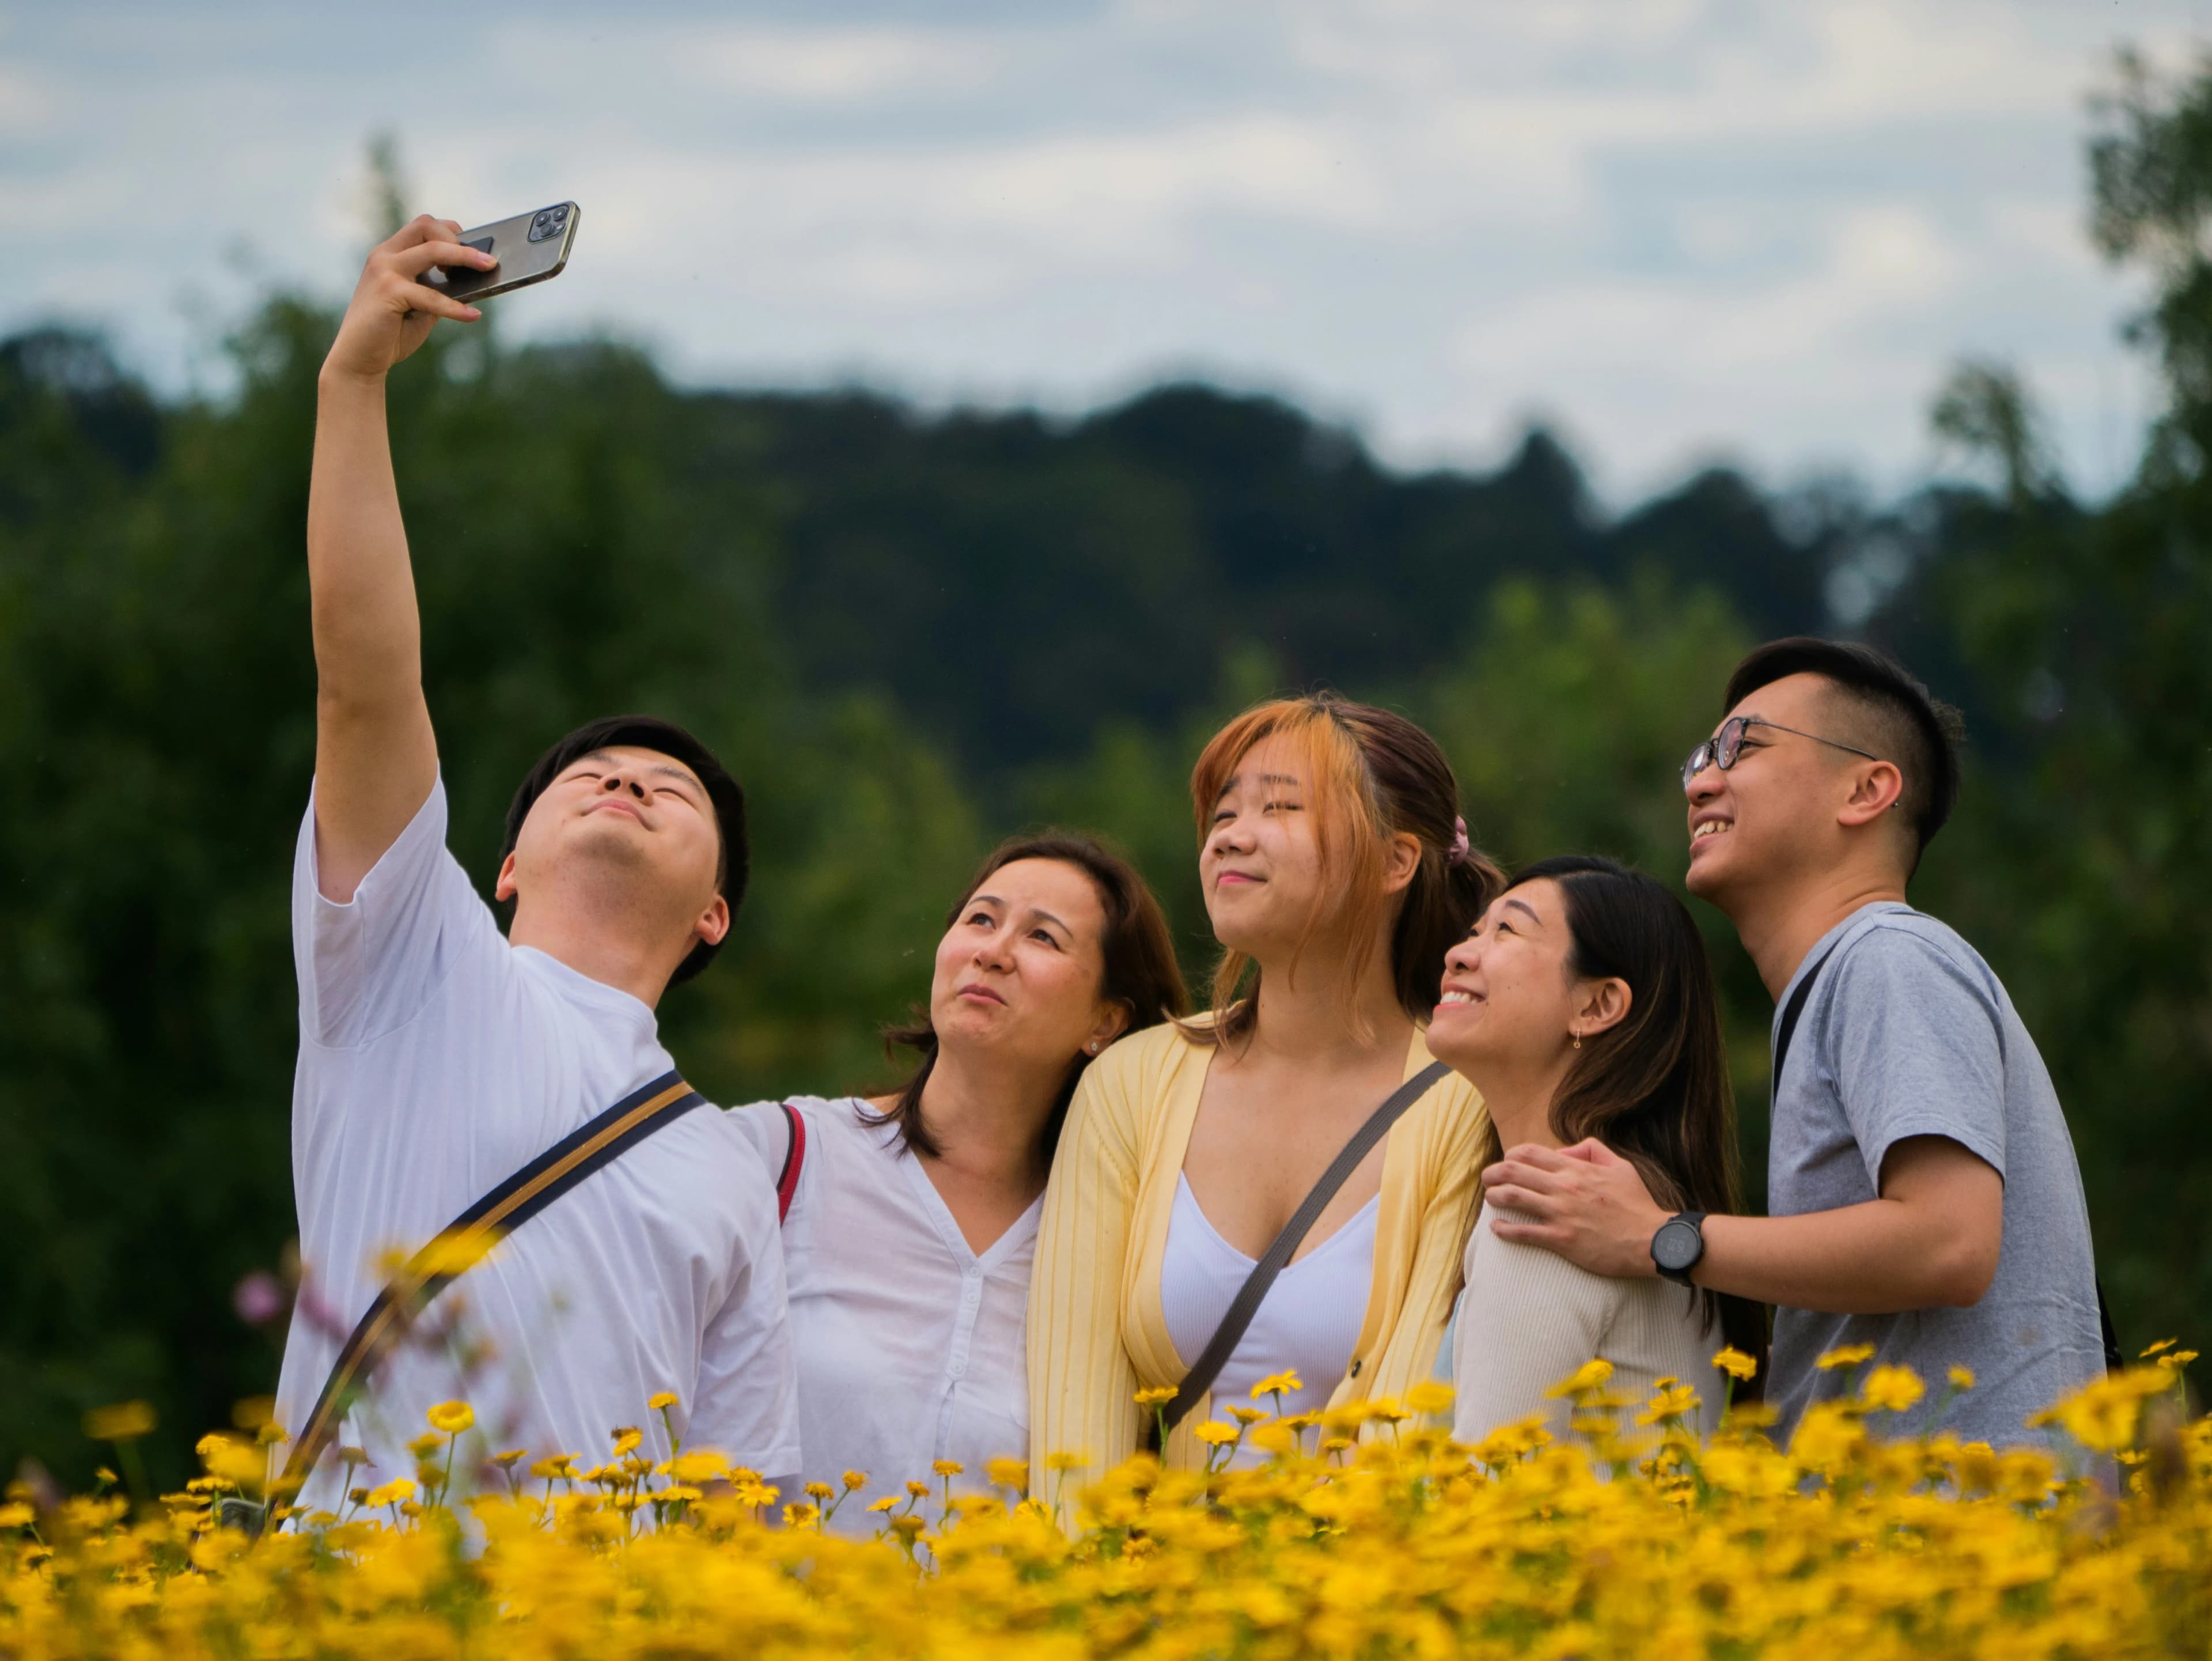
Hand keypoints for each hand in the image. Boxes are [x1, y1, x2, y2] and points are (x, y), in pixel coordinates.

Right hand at [321, 215, 495, 384]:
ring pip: (431, 251)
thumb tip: (474, 281)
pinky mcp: (388, 291)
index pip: (422, 226)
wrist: (360, 359)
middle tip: (486, 260)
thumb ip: (438, 289)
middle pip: (425, 226)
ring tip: (489, 268)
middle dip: (459, 239)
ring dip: (464, 257)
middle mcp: (384, 256)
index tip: (470, 246)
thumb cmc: (391, 332)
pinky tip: (473, 315)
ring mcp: (384, 271)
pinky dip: (455, 306)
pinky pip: (432, 295)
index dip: (449, 231)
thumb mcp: (420, 305)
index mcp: (389, 255)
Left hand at [1481, 1139, 1670, 1278]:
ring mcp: (1560, 1214)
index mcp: (1575, 1170)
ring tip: (1489, 1198)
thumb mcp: (1620, 1166)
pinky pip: (1524, 1232)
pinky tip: (1496, 1227)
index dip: (1511, 1155)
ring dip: (1494, 1196)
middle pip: (1514, 1172)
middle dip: (1494, 1173)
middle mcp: (1563, 1188)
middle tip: (1487, 1179)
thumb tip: (1565, 1152)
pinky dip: (1505, 1229)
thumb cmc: (1637, 1204)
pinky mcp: (1561, 1239)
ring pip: (1514, 1198)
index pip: (1530, 1153)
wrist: (1652, 1240)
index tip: (1507, 1162)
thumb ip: (1592, 1151)